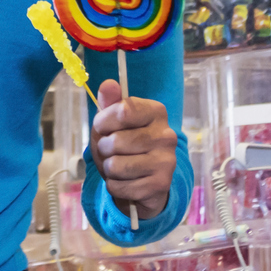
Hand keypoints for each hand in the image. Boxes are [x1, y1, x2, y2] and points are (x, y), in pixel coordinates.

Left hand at [93, 79, 176, 214]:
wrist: (141, 183)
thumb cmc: (123, 148)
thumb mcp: (112, 123)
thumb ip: (109, 104)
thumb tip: (108, 84)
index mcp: (156, 112)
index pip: (123, 110)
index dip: (103, 122)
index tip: (103, 128)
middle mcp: (167, 135)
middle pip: (116, 141)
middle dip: (104, 149)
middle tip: (112, 152)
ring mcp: (167, 161)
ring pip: (116, 165)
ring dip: (108, 168)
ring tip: (119, 167)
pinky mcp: (160, 185)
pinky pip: (119, 185)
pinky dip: (114, 186)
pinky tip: (126, 182)